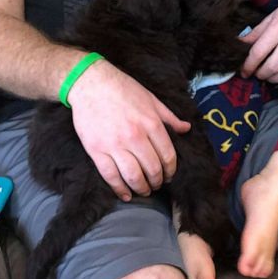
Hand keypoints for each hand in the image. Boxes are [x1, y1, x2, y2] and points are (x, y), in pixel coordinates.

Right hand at [68, 59, 188, 200]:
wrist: (91, 83)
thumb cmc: (123, 89)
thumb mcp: (151, 99)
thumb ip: (169, 117)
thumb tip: (187, 129)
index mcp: (151, 124)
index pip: (167, 156)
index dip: (170, 170)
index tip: (169, 175)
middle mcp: (135, 137)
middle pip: (152, 169)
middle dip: (157, 181)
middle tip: (156, 184)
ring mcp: (115, 145)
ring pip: (133, 176)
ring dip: (141, 188)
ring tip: (143, 190)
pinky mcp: (96, 150)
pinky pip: (110, 176)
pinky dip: (119, 189)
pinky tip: (125, 194)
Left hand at [241, 0, 277, 81]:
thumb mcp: (273, 16)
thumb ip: (256, 33)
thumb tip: (241, 43)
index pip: (258, 53)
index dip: (248, 65)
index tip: (243, 71)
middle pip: (271, 67)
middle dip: (259, 74)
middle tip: (255, 74)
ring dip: (273, 79)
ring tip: (268, 75)